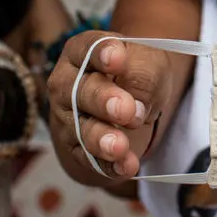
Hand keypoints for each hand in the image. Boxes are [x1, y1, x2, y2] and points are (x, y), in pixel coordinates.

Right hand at [47, 31, 170, 179]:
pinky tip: (127, 166)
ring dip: (100, 139)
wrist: (133, 102)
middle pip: (79, 91)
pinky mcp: (77, 148)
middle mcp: (67, 84)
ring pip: (80, 130)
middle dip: (103, 100)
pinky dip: (109, 165)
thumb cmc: (137, 73)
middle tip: (126, 110)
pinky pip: (90, 160)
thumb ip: (143, 75)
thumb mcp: (149, 63)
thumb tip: (135, 103)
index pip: (87, 49)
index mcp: (82, 52)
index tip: (118, 58)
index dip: (101, 53)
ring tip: (121, 146)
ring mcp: (68, 119)